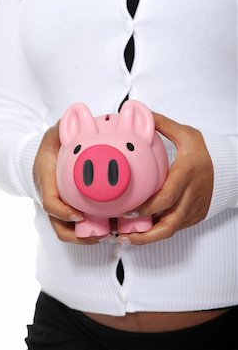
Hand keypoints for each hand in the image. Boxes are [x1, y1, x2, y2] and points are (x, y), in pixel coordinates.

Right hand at [33, 120, 109, 244]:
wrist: (40, 156)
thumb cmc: (50, 145)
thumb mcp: (54, 133)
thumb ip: (65, 127)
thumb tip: (82, 114)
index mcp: (45, 179)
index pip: (49, 201)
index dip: (62, 212)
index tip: (79, 216)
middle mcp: (49, 196)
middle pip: (59, 225)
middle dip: (80, 235)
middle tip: (104, 232)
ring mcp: (57, 205)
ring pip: (66, 231)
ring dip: (86, 237)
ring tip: (110, 234)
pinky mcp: (65, 209)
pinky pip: (74, 227)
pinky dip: (89, 231)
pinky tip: (110, 225)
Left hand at [119, 112, 213, 244]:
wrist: (230, 166)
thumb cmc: (205, 150)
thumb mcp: (185, 134)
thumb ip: (162, 124)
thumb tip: (139, 112)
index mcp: (187, 174)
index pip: (165, 198)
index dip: (146, 207)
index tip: (128, 210)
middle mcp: (192, 195)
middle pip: (168, 222)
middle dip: (144, 231)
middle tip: (123, 231)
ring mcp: (195, 208)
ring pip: (171, 229)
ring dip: (150, 236)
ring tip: (129, 238)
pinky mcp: (197, 215)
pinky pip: (176, 227)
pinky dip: (160, 229)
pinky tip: (144, 229)